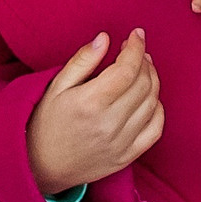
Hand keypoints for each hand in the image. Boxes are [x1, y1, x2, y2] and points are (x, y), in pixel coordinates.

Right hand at [25, 30, 163, 194]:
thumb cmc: (47, 122)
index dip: (136, 48)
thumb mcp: (57, 85)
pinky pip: (155, 130)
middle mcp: (109, 124)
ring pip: (152, 104)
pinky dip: (158, 110)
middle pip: (143, 84)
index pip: (127, 69)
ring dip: (152, 80)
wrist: (42, 167)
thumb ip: (83, 60)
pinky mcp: (126, 157)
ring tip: (143, 68)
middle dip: (144, 61)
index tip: (136, 35)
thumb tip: (105, 38)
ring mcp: (121, 144)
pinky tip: (149, 98)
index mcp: (90, 103)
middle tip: (136, 51)